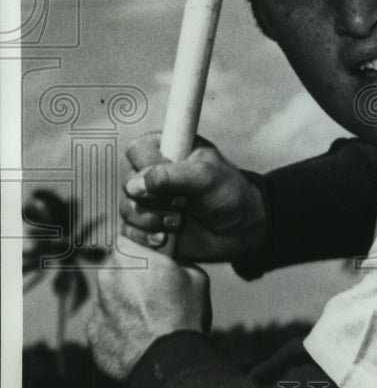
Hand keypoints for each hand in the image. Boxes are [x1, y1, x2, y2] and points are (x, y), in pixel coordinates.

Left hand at [87, 235, 210, 380]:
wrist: (168, 362)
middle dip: (132, 278)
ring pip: (111, 298)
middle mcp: (106, 278)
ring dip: (125, 304)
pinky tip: (141, 337)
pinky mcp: (94, 334)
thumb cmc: (184, 315)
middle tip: (155, 294)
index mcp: (128, 256)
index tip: (153, 262)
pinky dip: (120, 329)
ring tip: (151, 320)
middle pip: (117, 270)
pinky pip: (107, 325)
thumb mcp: (196, 276)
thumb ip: (177, 262)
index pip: (127, 240)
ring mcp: (97, 307)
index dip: (141, 250)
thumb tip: (173, 263)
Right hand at [120, 132, 265, 262]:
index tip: (177, 182)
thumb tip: (134, 185)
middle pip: (128, 183)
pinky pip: (128, 232)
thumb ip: (170, 177)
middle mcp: (151, 173)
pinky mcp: (146, 225)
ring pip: (127, 209)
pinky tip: (165, 238)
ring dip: (152, 220)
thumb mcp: (205, 177)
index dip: (151, 169)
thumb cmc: (226, 193)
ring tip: (178, 222)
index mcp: (165, 148)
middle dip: (156, 200)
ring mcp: (148, 200)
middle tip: (183, 204)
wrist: (240, 229)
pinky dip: (145, 237)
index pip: (137, 151)